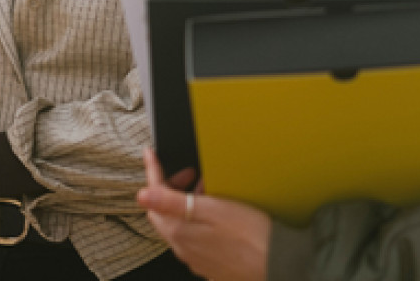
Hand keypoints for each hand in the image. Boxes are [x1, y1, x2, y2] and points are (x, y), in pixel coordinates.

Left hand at [138, 148, 270, 280]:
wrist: (278, 264)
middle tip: (188, 173)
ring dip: (186, 204)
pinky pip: (195, 238)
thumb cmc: (251, 235)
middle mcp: (183, 248)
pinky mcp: (211, 264)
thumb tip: (141, 195)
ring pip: (180, 225)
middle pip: (164, 212)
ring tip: (207, 191)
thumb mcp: (210, 209)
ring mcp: (196, 258)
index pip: (154, 197)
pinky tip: (216, 215)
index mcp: (179, 231)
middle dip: (170, 188)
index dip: (153, 172)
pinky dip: (198, 221)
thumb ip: (172, 203)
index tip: (151, 155)